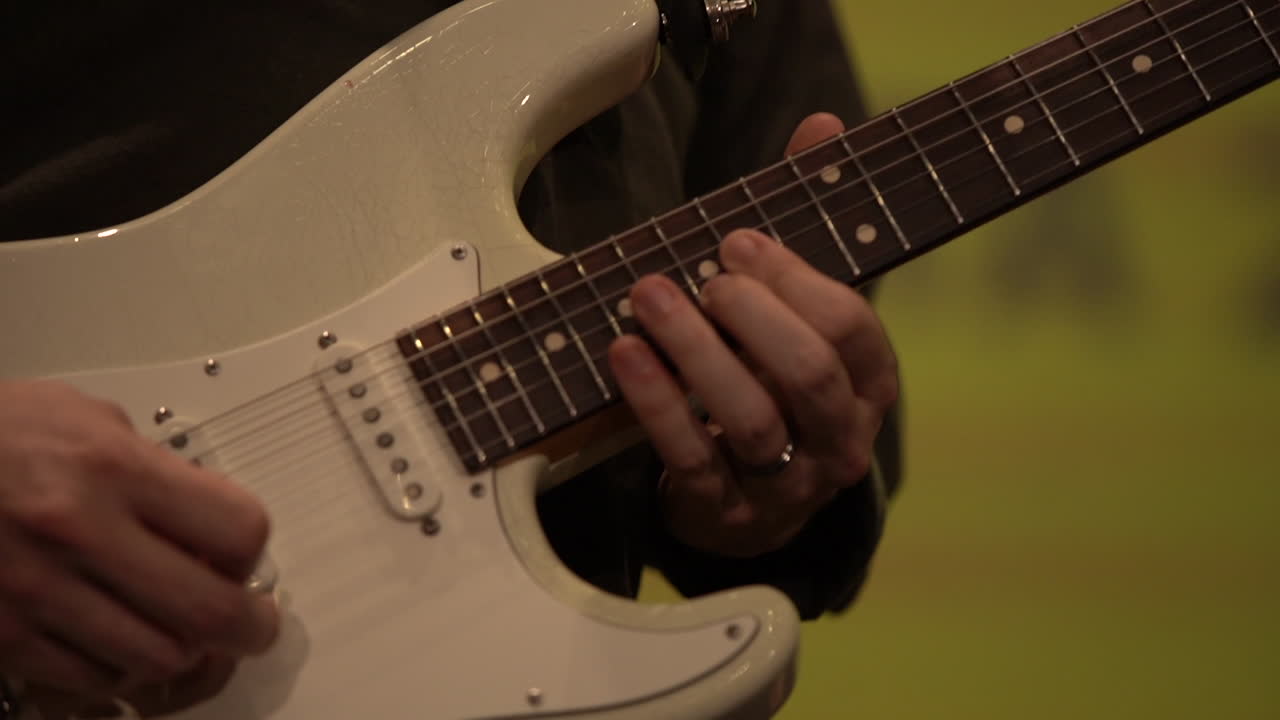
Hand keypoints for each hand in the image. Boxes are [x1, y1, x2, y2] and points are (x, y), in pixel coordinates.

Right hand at [0, 380, 277, 702]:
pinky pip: (93, 677)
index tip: (241, 553)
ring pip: (157, 657)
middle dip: (249, 625)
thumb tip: (206, 515)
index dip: (250, 549)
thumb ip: (155, 467)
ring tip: (182, 628)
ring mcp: (37, 591)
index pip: (236, 529)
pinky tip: (120, 637)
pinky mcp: (4, 635)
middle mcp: (78, 532)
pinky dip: (121, 666)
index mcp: (110, 468)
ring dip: (184, 648)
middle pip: (211, 610)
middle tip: (252, 623)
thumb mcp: (84, 417)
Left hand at [608, 113, 898, 557]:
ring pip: (752, 419)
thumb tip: (824, 123)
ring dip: (695, 351)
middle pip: (810, 374)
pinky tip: (622, 352)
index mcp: (870, 383)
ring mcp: (784, 484)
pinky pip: (691, 457)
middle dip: (754, 316)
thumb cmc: (773, 381)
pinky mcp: (724, 512)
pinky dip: (656, 401)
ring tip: (648, 295)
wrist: (748, 503)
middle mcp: (839, 439)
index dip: (795, 280)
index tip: (737, 241)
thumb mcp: (799, 311)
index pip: (851, 328)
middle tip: (704, 275)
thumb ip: (810, 221)